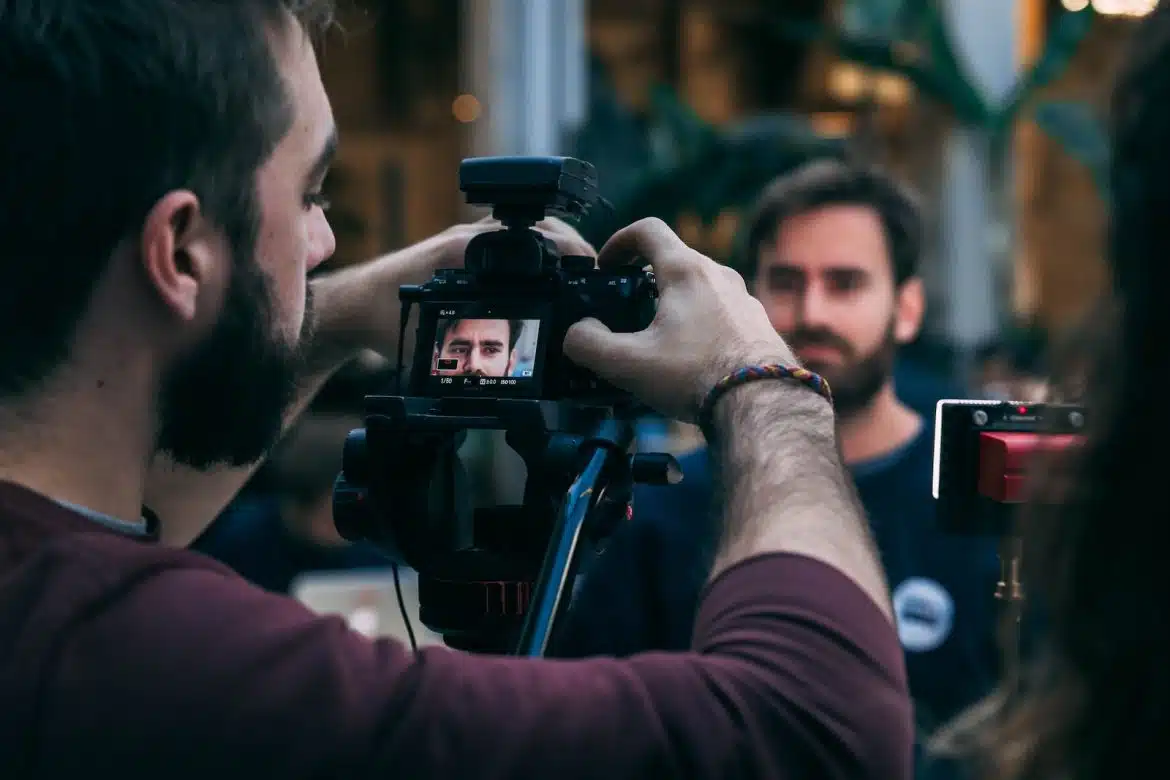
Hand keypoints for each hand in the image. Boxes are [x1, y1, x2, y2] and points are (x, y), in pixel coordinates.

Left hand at [354, 216, 594, 357]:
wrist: (350, 308)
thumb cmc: (382, 320)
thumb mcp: (432, 338)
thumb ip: (470, 347)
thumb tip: (509, 362)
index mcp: (469, 250)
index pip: (537, 237)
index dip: (572, 252)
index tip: (592, 270)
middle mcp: (470, 236)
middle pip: (539, 227)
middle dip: (571, 247)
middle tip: (592, 275)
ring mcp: (466, 238)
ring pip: (525, 232)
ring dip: (552, 248)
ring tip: (576, 276)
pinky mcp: (460, 247)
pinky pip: (506, 242)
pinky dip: (531, 254)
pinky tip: (543, 278)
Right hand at [563, 218, 797, 421]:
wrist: (762, 404)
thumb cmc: (698, 377)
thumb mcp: (627, 364)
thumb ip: (588, 345)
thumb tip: (577, 334)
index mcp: (686, 271)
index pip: (647, 230)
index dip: (618, 242)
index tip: (606, 266)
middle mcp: (719, 275)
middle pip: (673, 260)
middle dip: (643, 280)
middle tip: (626, 309)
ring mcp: (743, 299)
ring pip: (699, 287)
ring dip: (674, 303)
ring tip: (659, 339)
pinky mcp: (757, 324)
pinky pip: (721, 312)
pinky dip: (699, 324)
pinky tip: (692, 359)